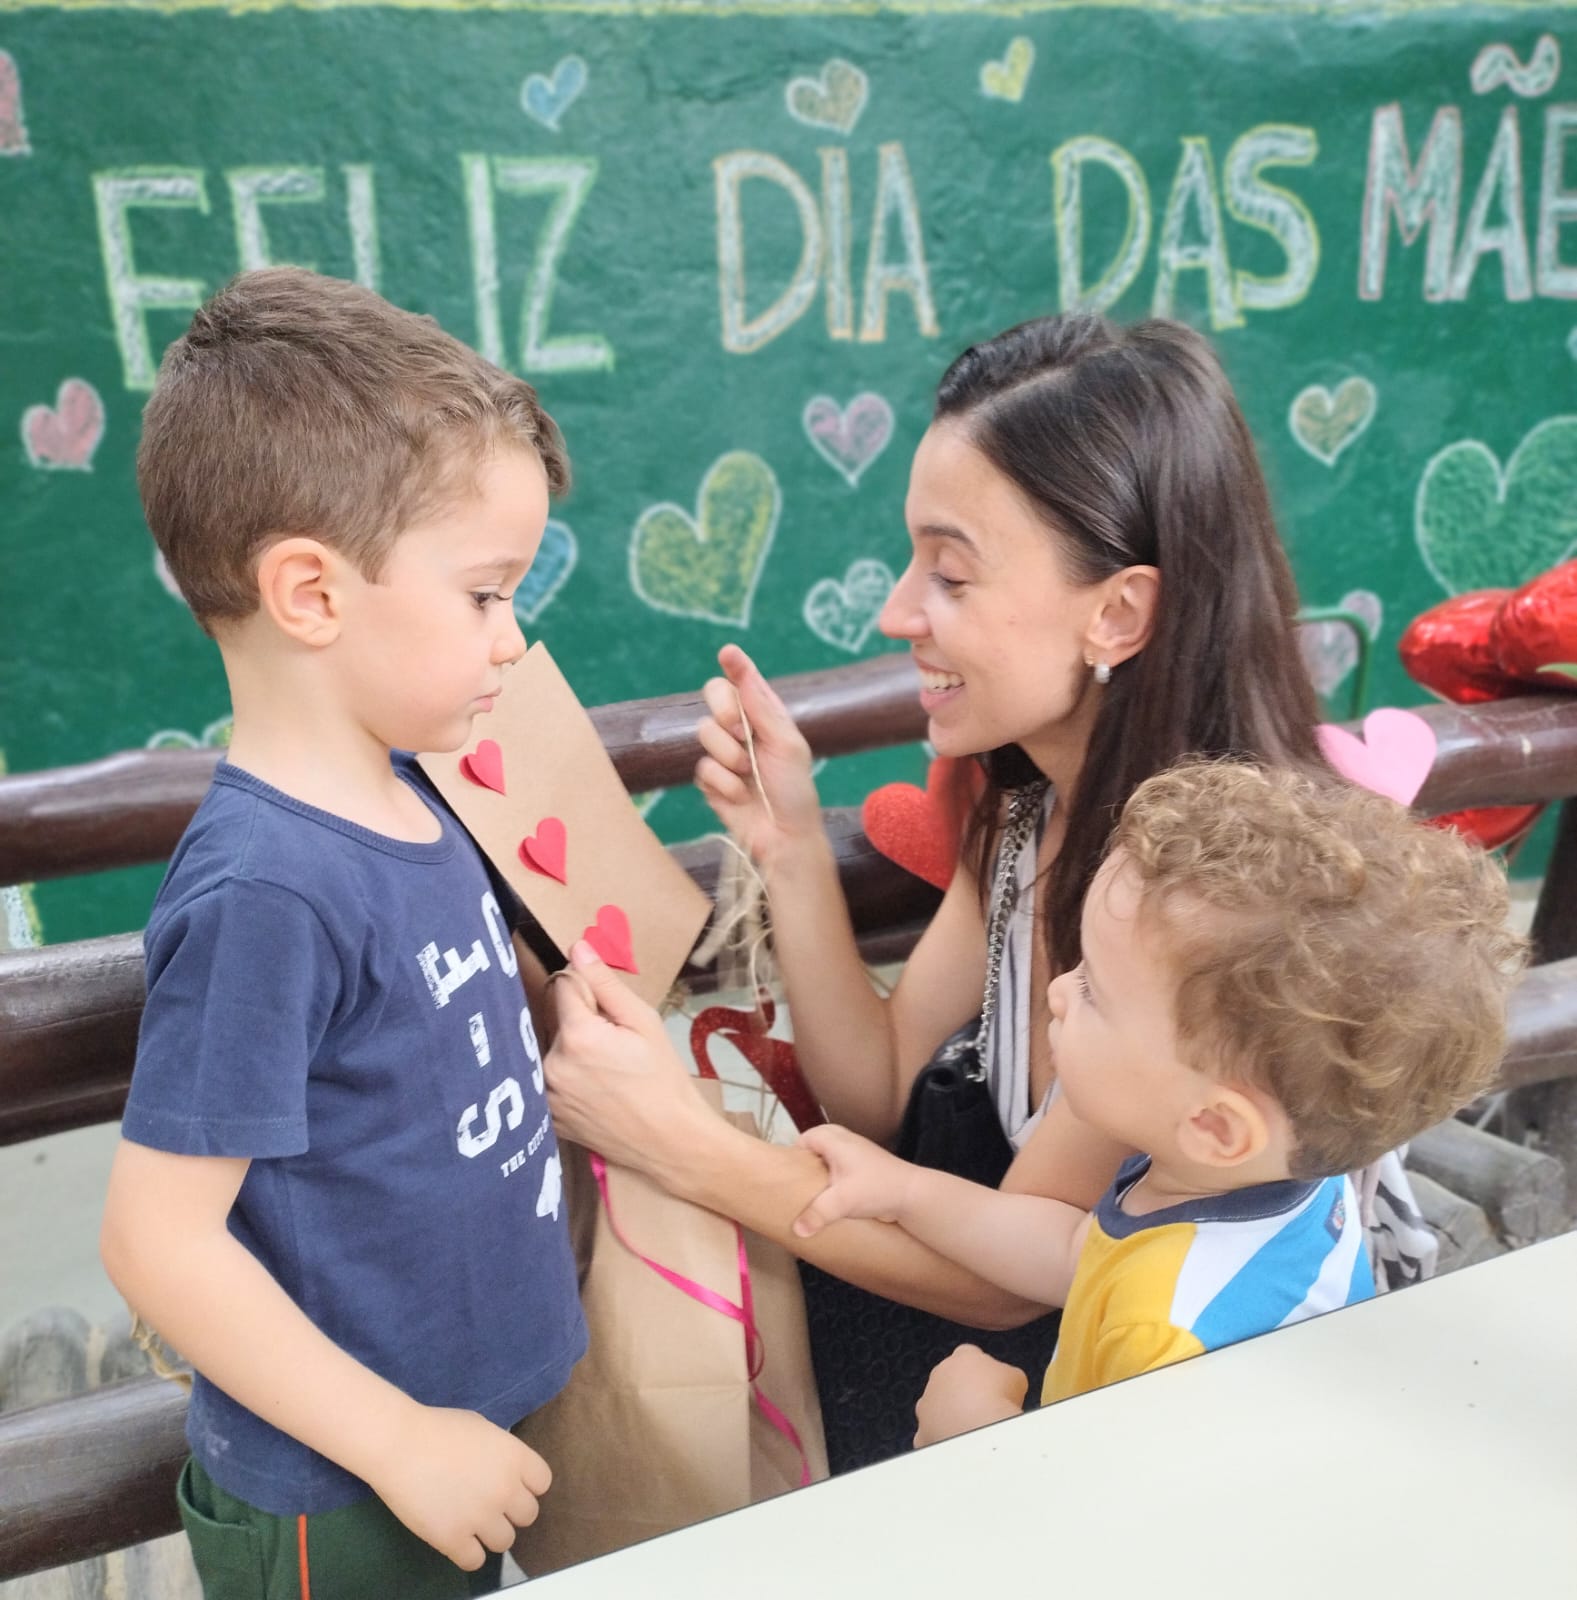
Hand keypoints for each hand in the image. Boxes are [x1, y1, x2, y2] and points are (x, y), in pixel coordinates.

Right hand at [370, 1405, 550, 1570]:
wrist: (399, 1443)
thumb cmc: (439, 1428)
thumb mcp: (484, 1429)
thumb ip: (502, 1454)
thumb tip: (508, 1471)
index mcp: (515, 1458)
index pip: (542, 1483)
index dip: (526, 1485)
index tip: (509, 1484)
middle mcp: (505, 1489)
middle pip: (528, 1515)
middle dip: (510, 1511)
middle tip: (488, 1505)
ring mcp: (481, 1516)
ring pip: (505, 1542)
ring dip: (490, 1534)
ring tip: (471, 1522)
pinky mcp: (453, 1539)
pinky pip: (475, 1561)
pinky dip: (467, 1553)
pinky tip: (456, 1538)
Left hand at [543, 942, 716, 1171]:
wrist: (669, 1141)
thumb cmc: (664, 1080)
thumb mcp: (644, 1023)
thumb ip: (606, 984)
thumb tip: (578, 947)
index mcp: (577, 1036)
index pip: (565, 985)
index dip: (589, 990)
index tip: (609, 1009)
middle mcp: (551, 1064)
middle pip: (557, 1020)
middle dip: (581, 1023)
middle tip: (615, 1048)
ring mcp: (546, 1095)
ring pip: (553, 1050)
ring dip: (572, 1051)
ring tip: (607, 1073)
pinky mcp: (547, 1117)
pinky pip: (549, 1081)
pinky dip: (567, 1079)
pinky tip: (595, 1092)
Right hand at [695, 645, 822, 867]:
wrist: (783, 836)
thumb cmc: (794, 790)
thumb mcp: (787, 745)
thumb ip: (763, 709)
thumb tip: (744, 673)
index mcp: (765, 716)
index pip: (744, 682)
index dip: (735, 665)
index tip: (728, 652)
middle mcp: (741, 729)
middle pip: (714, 695)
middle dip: (725, 711)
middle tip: (742, 732)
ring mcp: (723, 753)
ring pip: (704, 732)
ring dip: (730, 756)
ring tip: (749, 774)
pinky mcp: (709, 780)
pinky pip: (703, 767)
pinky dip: (724, 783)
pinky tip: (739, 796)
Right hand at [792, 1124, 912, 1235]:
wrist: (912, 1194)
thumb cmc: (876, 1188)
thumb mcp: (843, 1201)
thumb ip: (817, 1214)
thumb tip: (796, 1230)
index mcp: (835, 1140)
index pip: (804, 1139)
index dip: (794, 1155)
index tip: (789, 1176)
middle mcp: (845, 1140)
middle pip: (816, 1144)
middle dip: (807, 1162)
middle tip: (800, 1183)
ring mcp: (857, 1151)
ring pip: (830, 1155)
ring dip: (822, 1170)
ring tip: (814, 1191)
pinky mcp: (865, 1165)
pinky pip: (841, 1164)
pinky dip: (834, 1175)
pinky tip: (833, 1195)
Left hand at [913, 1345, 1028, 1448]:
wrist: (980, 1429)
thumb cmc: (1000, 1397)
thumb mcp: (1015, 1377)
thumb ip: (1005, 1375)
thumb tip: (1005, 1382)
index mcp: (962, 1357)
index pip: (969, 1354)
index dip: (980, 1369)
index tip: (991, 1382)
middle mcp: (938, 1375)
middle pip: (948, 1380)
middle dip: (961, 1391)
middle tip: (981, 1407)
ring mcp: (926, 1403)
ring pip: (935, 1407)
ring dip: (948, 1415)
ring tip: (970, 1428)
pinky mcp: (922, 1430)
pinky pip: (931, 1434)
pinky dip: (942, 1438)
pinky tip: (959, 1446)